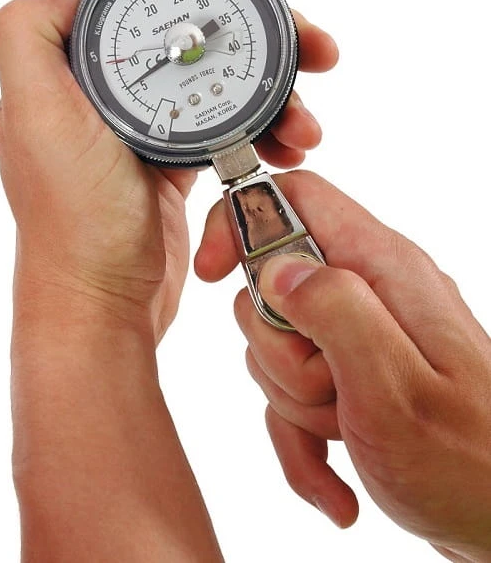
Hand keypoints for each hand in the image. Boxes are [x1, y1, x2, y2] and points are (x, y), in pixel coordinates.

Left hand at [0, 0, 337, 343]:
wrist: (105, 300)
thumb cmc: (75, 223)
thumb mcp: (36, 119)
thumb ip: (29, 36)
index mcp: (79, 67)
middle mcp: (113, 90)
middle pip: (196, 30)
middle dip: (261, 32)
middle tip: (314, 47)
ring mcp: (150, 124)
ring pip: (222, 79)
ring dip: (275, 91)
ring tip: (308, 122)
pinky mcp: (179, 159)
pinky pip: (232, 124)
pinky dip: (265, 128)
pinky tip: (291, 145)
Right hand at [196, 170, 490, 561]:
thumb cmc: (469, 461)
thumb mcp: (394, 386)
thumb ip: (335, 310)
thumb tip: (277, 270)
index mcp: (381, 268)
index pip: (295, 198)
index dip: (242, 221)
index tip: (215, 271)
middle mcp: (370, 290)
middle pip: (273, 284)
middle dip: (278, 348)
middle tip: (329, 386)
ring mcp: (361, 333)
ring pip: (278, 345)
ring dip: (295, 400)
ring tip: (349, 427)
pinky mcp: (352, 372)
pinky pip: (294, 393)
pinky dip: (302, 438)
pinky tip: (337, 481)